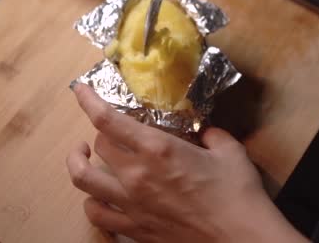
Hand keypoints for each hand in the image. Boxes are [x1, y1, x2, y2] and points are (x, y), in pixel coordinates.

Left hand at [67, 84, 306, 242]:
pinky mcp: (134, 230)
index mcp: (157, 149)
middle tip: (110, 131)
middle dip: (100, 133)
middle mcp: (135, 175)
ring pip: (83, 181)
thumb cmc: (237, 193)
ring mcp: (131, 205)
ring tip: (83, 157)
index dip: (88, 101)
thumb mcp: (229, 151)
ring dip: (78, 164)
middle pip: (97, 146)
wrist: (240, 238)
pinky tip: (98, 198)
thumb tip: (206, 133)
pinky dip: (92, 204)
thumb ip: (212, 135)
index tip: (80, 90)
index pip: (107, 119)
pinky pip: (97, 216)